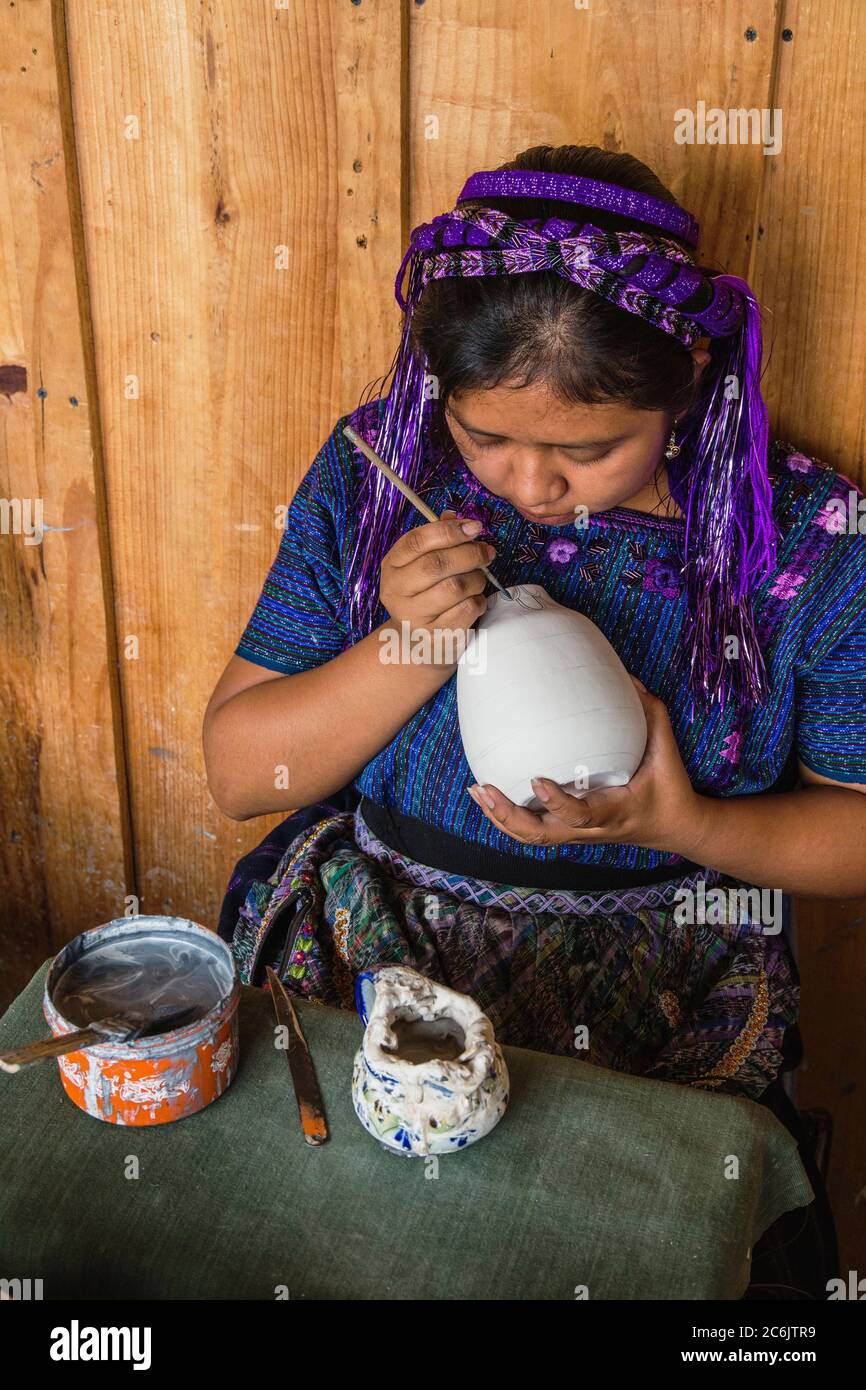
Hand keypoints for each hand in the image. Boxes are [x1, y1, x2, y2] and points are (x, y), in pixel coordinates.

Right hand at [379, 510, 495, 664]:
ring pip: (455, 587)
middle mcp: (396, 592)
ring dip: (476, 579)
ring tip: (479, 579)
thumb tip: (460, 519)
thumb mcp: (422, 565)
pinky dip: (478, 601)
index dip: (449, 531)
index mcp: (392, 567)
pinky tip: (475, 600)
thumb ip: (438, 541)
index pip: (416, 542)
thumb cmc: (425, 595)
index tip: (475, 527)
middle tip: (487, 552)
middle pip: (436, 564)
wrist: (418, 643)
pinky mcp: (435, 636)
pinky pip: (466, 610)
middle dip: (469, 554)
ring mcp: (414, 617)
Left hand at [467, 677, 707, 853]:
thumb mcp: (667, 752)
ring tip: (476, 790)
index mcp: (614, 811)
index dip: (557, 803)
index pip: (581, 815)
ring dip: (500, 817)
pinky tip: (486, 797)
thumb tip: (626, 679)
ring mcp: (577, 834)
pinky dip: (506, 817)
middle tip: (484, 788)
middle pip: (543, 834)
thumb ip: (651, 715)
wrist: (673, 827)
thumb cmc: (669, 788)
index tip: (537, 781)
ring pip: (532, 836)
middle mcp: (591, 829)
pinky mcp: (569, 831)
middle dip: (509, 815)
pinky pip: (533, 830)